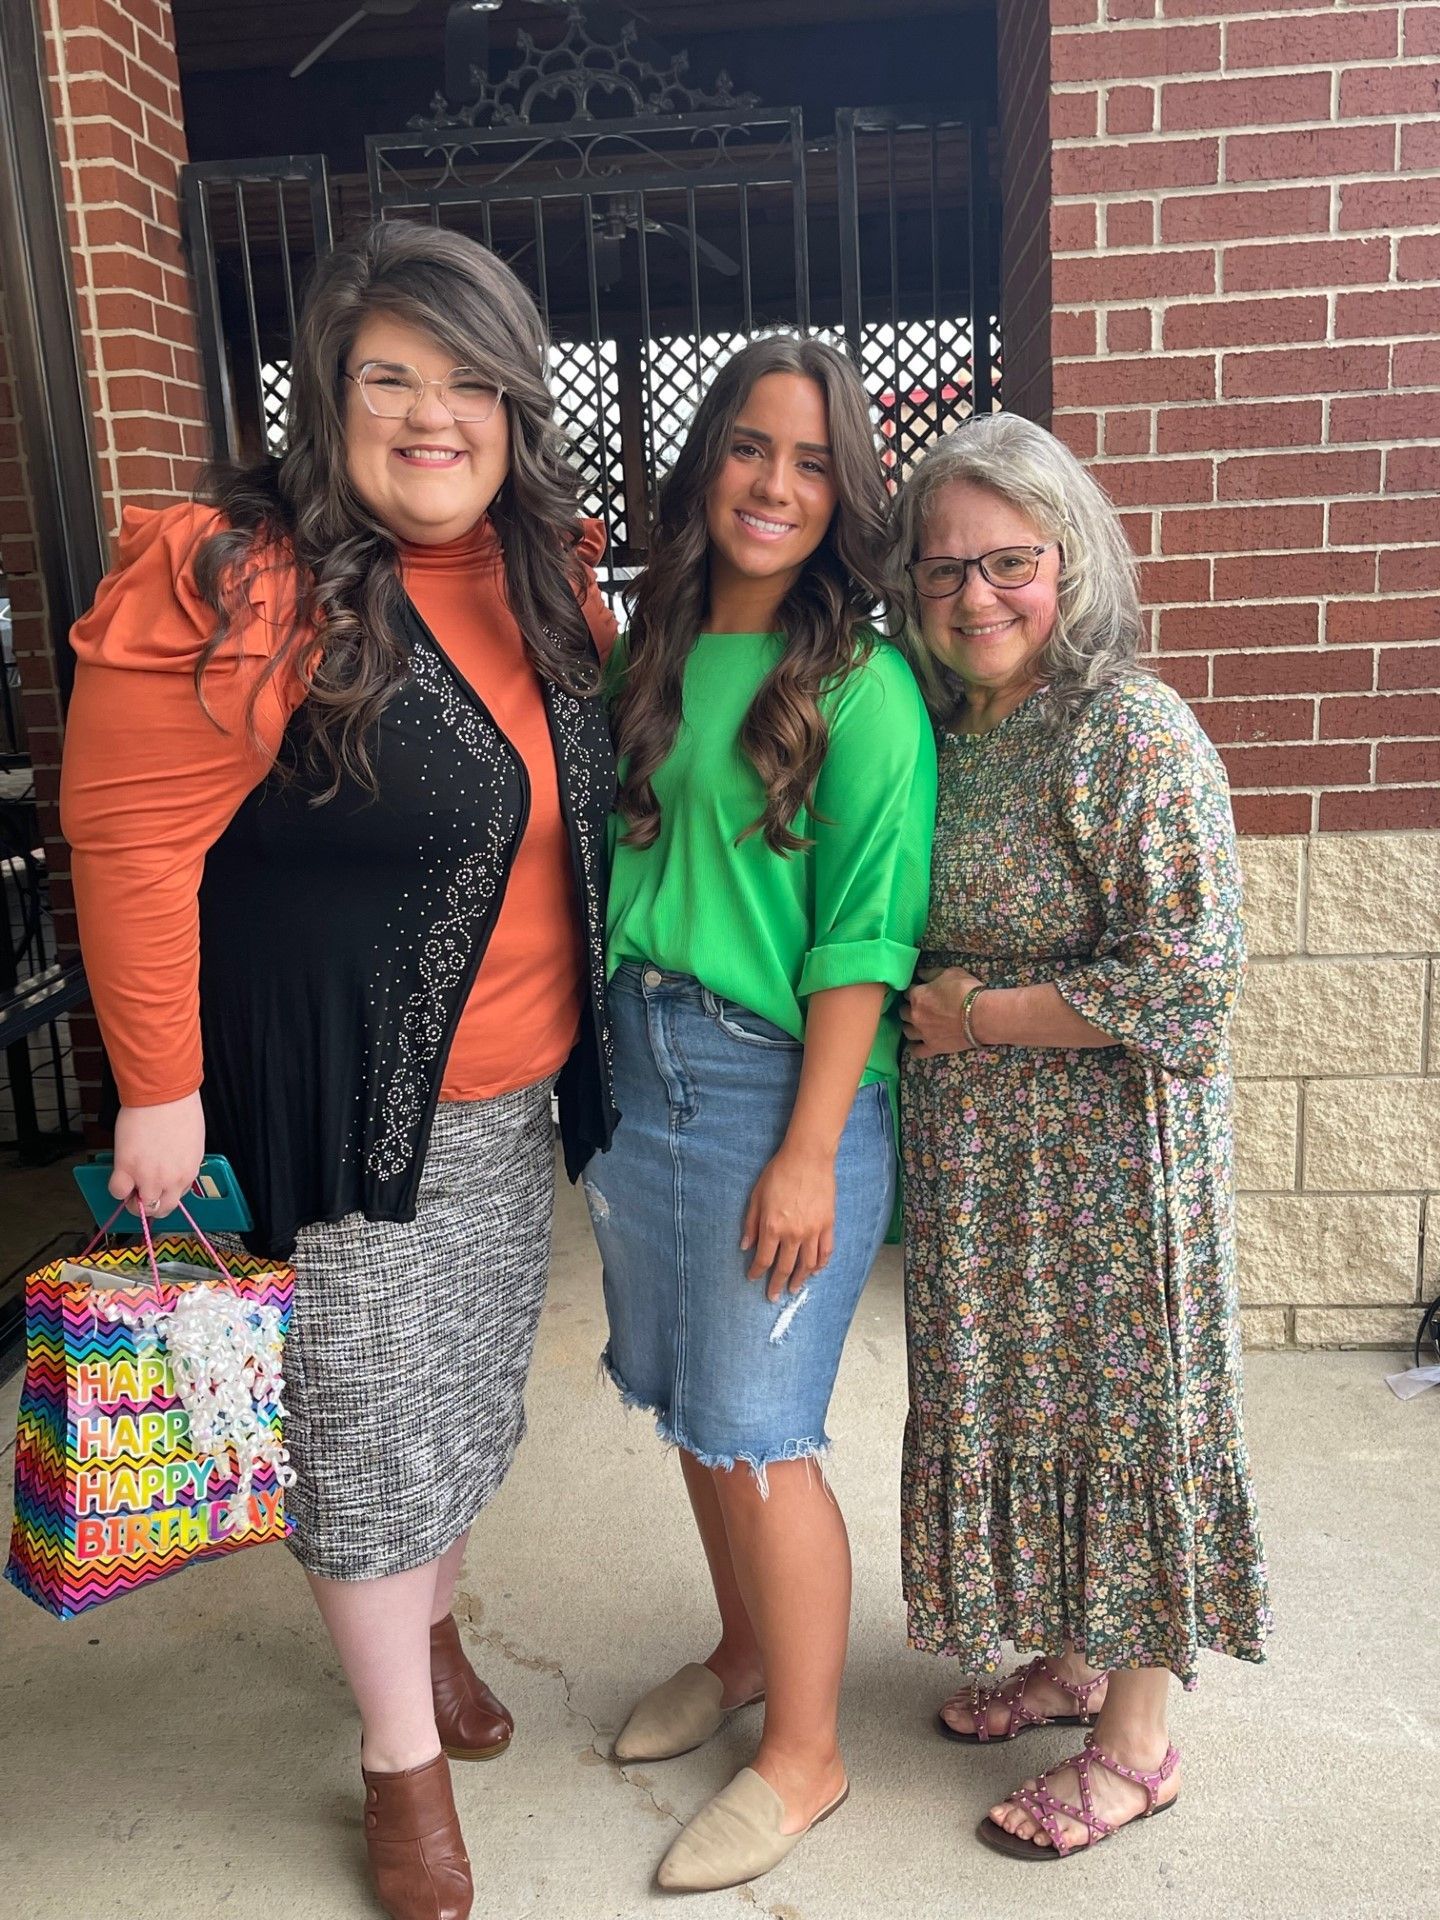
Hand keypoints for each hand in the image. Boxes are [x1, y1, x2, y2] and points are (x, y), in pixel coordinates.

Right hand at [109, 1093, 205, 1219]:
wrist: (164, 1094)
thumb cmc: (180, 1109)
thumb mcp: (191, 1142)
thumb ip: (182, 1161)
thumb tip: (172, 1168)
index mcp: (189, 1171)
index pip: (177, 1198)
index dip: (164, 1193)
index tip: (157, 1189)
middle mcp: (171, 1179)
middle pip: (160, 1208)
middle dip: (150, 1205)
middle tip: (140, 1194)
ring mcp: (149, 1176)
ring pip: (139, 1206)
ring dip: (132, 1199)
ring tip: (129, 1186)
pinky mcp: (127, 1167)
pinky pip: (118, 1191)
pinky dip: (117, 1188)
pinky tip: (119, 1175)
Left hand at [741, 1142, 836, 1299]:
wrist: (808, 1158)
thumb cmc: (779, 1173)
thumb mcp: (756, 1196)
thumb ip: (751, 1223)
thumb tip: (745, 1246)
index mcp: (772, 1227)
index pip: (764, 1259)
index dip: (757, 1271)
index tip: (753, 1278)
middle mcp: (793, 1234)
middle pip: (785, 1267)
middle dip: (777, 1284)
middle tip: (774, 1296)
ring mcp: (813, 1231)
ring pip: (807, 1264)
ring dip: (800, 1279)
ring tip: (794, 1288)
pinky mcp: (828, 1225)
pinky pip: (825, 1251)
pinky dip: (821, 1264)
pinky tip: (816, 1271)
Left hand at [901, 966, 984, 1058]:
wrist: (981, 1016)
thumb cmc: (966, 991)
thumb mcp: (950, 973)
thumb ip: (932, 973)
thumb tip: (920, 973)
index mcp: (917, 996)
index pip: (907, 992)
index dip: (915, 991)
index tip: (921, 991)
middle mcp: (915, 1015)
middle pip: (903, 1012)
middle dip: (909, 1008)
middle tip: (920, 1008)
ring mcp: (923, 1033)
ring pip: (907, 1031)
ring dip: (911, 1026)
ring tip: (918, 1024)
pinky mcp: (933, 1047)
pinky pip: (917, 1051)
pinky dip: (915, 1048)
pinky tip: (917, 1044)